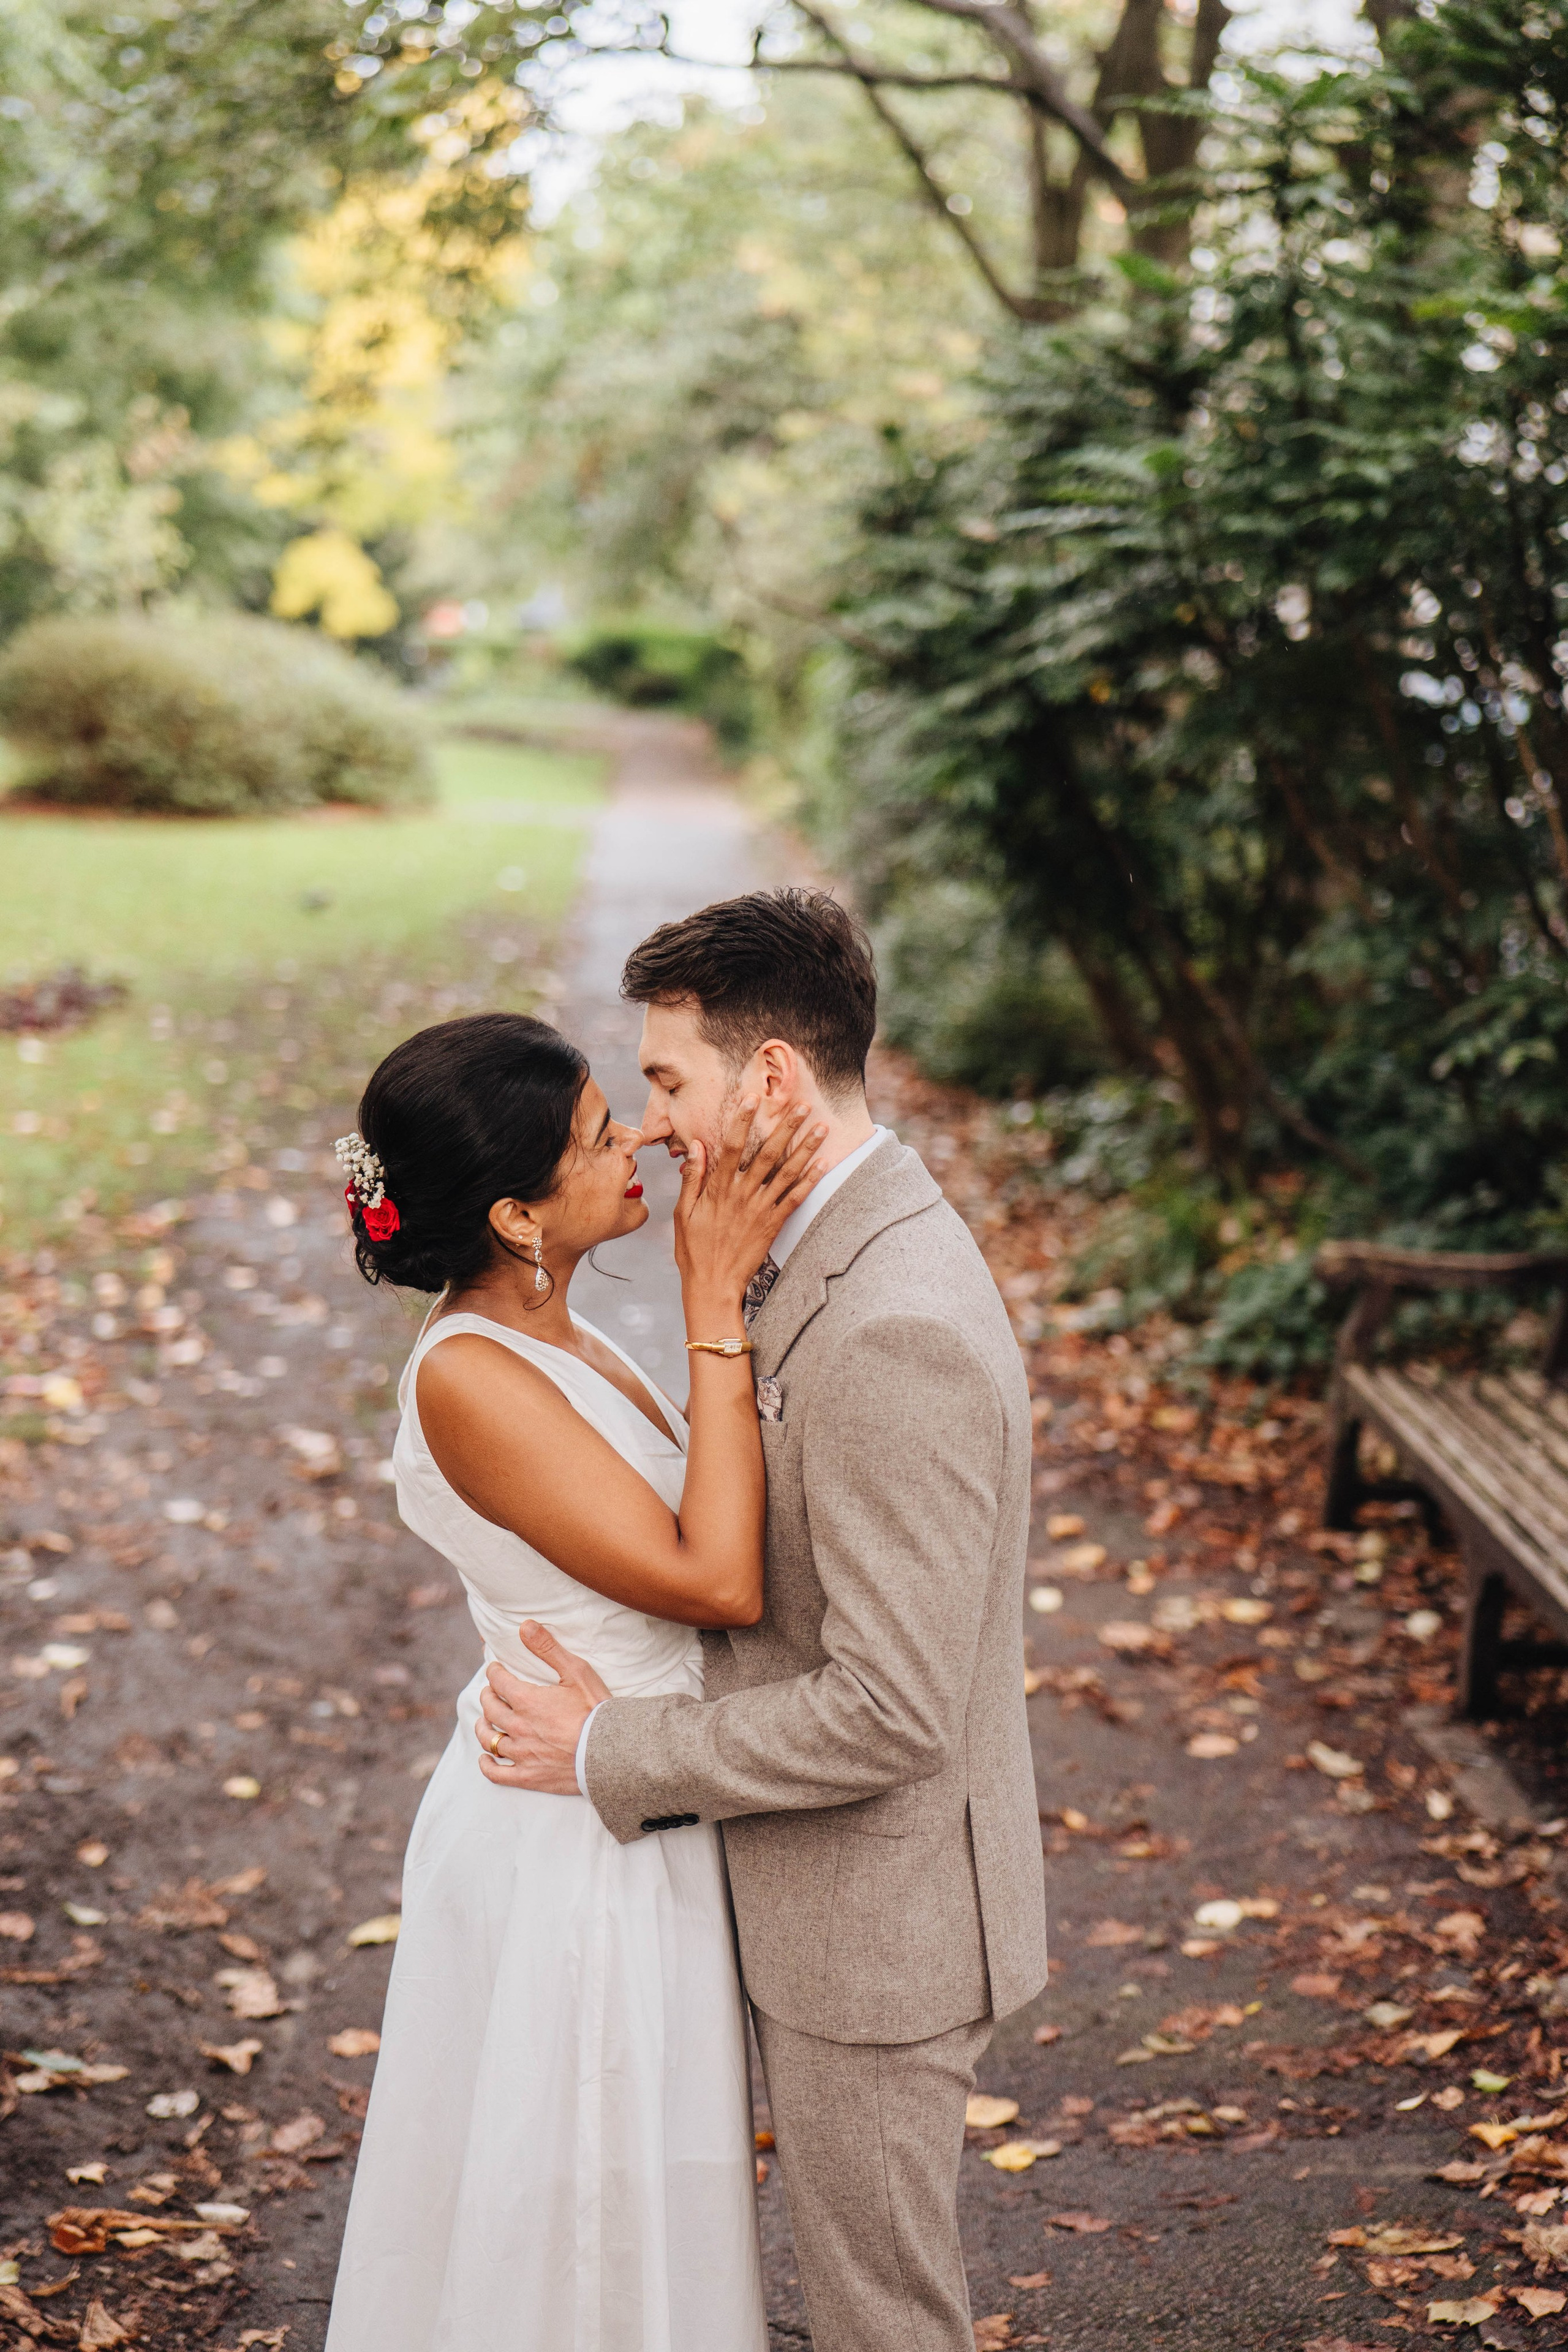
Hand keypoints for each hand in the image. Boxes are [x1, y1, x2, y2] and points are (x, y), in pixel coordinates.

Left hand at [477, 1622, 611, 1793]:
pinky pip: (497, 1774)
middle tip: (491, 1691)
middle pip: (491, 1708)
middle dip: (488, 1695)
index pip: (499, 1681)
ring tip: (485, 1720)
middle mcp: (518, 1726)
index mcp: (527, 1700)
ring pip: (489, 1739)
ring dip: (483, 1726)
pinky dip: (487, 1765)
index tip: (496, 1668)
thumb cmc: (596, 1709)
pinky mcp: (528, 1776)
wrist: (611, 1752)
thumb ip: (548, 1648)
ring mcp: (522, 1753)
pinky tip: (486, 1759)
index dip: (495, 1672)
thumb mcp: (576, 1671)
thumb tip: (524, 1626)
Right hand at [674, 1095, 825, 1309]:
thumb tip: (697, 1146)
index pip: (730, 1146)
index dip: (742, 1120)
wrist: (713, 1286)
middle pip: (767, 1153)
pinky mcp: (773, 1225)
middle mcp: (742, 1195)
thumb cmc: (693, 1250)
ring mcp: (760, 1209)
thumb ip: (692, 1178)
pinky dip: (810, 1180)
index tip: (752, 1098)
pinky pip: (795, 1199)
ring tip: (821, 1126)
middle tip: (802, 1104)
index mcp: (717, 1189)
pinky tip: (823, 1163)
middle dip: (785, 1126)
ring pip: (787, 1172)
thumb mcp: (683, 1213)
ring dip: (806, 1148)